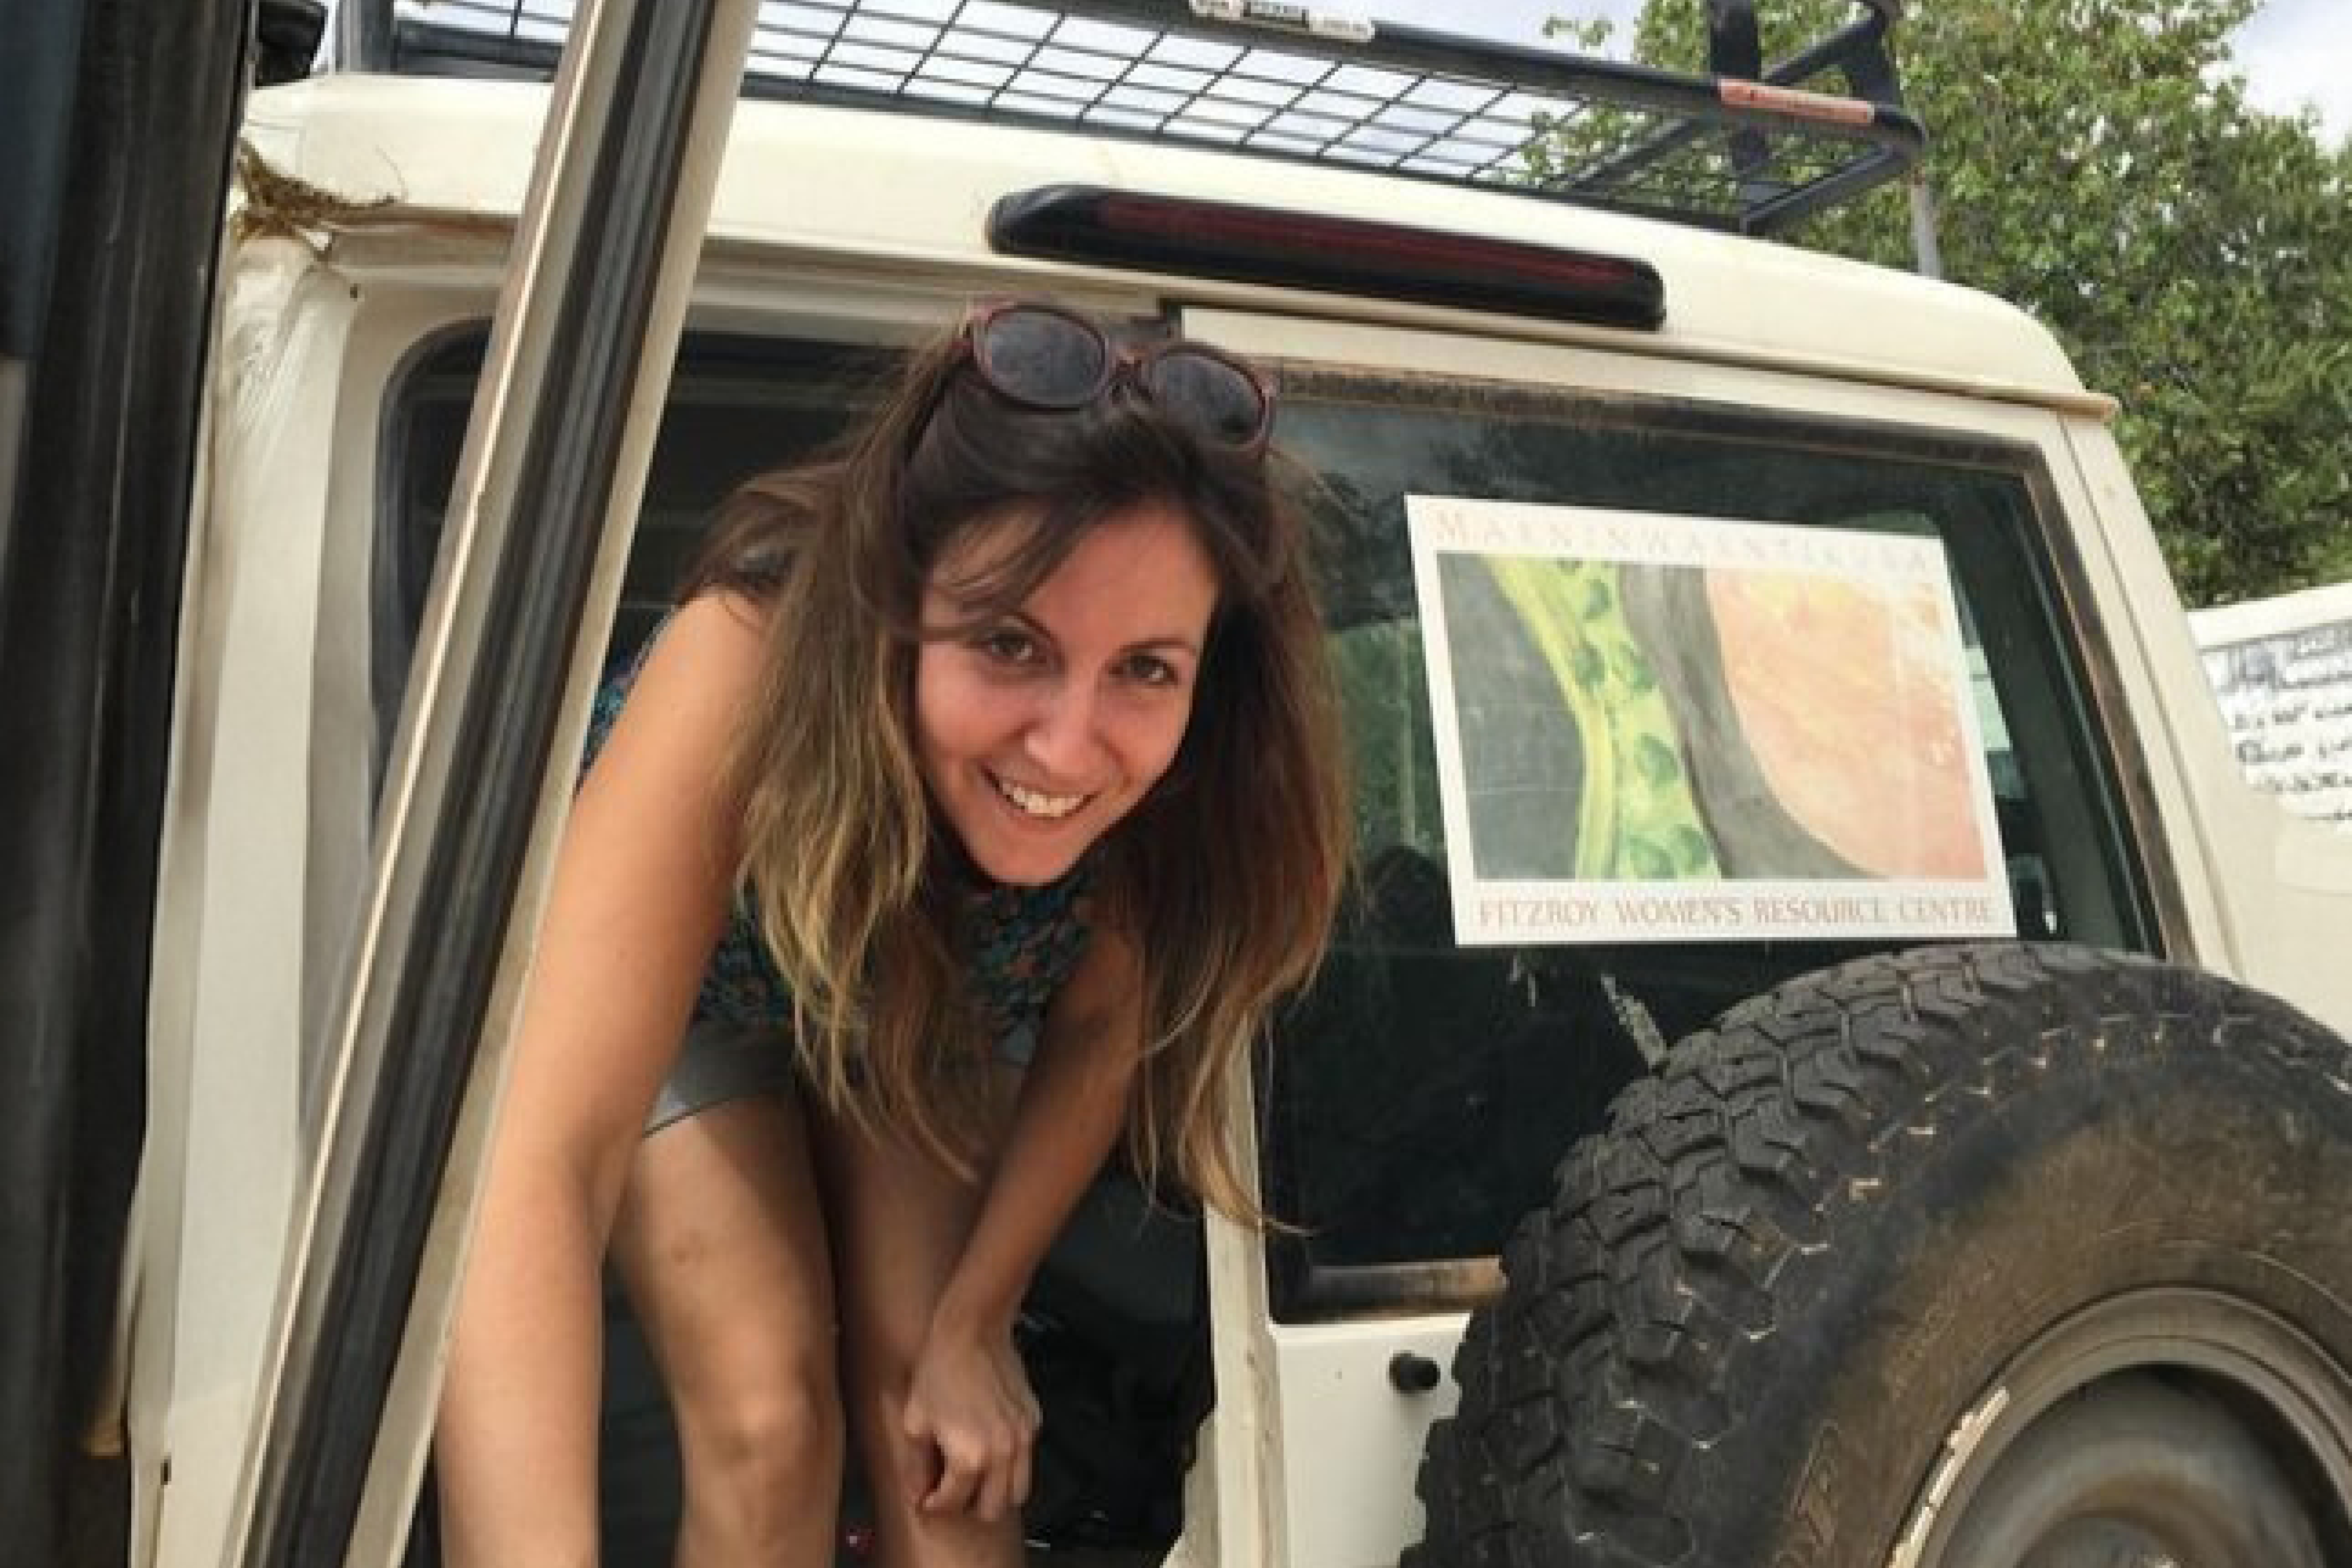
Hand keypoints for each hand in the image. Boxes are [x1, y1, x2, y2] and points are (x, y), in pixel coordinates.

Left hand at [900, 1317, 1040, 1522]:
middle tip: (952, 1493)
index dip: (933, 1505)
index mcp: (970, 1457)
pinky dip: (1011, 1465)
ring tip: (975, 1478)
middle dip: (969, 1507)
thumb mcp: (915, 1422)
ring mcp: (1022, 1438)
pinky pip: (1027, 1459)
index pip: (953, 1504)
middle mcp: (1002, 1453)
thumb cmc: (942, 1369)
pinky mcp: (1032, 1421)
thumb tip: (917, 1490)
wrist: (972, 1332)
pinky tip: (990, 1449)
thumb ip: (916, 1466)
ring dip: (996, 1493)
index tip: (927, 1499)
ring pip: (1018, 1491)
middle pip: (993, 1510)